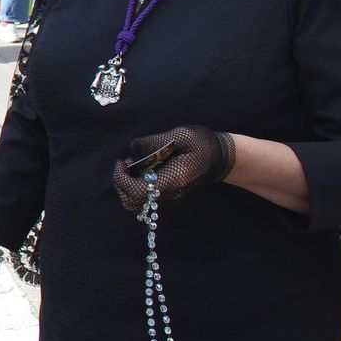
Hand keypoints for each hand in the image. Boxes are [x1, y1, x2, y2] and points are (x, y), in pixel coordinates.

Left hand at [113, 125, 235, 211]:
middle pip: (131, 203)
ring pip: (136, 205)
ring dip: (126, 186)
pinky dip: (135, 188)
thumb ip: (153, 142)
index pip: (136, 192)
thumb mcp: (179, 135)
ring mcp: (170, 198)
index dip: (121, 178)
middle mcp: (170, 195)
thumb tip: (132, 151)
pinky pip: (145, 201)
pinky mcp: (169, 197)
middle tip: (127, 164)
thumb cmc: (200, 143)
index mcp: (173, 181)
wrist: (220, 158)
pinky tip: (142, 171)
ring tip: (134, 167)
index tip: (123, 161)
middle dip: (121, 183)